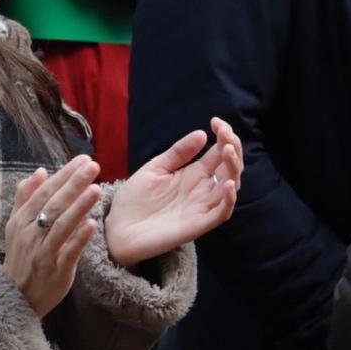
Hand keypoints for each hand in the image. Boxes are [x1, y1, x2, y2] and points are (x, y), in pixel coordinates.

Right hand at [4, 156, 102, 316]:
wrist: (15, 297)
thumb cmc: (20, 258)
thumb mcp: (16, 226)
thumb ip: (26, 198)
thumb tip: (38, 172)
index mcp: (21, 220)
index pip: (44, 192)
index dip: (63, 175)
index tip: (82, 159)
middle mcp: (30, 233)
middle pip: (53, 204)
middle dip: (73, 184)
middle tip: (93, 166)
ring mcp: (42, 252)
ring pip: (61, 226)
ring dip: (79, 207)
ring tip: (97, 189)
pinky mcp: (55, 270)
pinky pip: (68, 252)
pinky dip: (79, 238)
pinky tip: (92, 224)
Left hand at [107, 118, 242, 267]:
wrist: (117, 228)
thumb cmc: (135, 199)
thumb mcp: (155, 169)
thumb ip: (177, 154)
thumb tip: (202, 133)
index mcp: (194, 175)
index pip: (218, 154)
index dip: (224, 137)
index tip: (216, 121)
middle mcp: (202, 190)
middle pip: (230, 168)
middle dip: (232, 149)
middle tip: (225, 132)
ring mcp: (202, 207)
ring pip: (231, 188)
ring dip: (233, 169)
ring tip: (227, 150)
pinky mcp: (198, 225)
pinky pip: (221, 213)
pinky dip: (228, 200)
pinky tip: (227, 184)